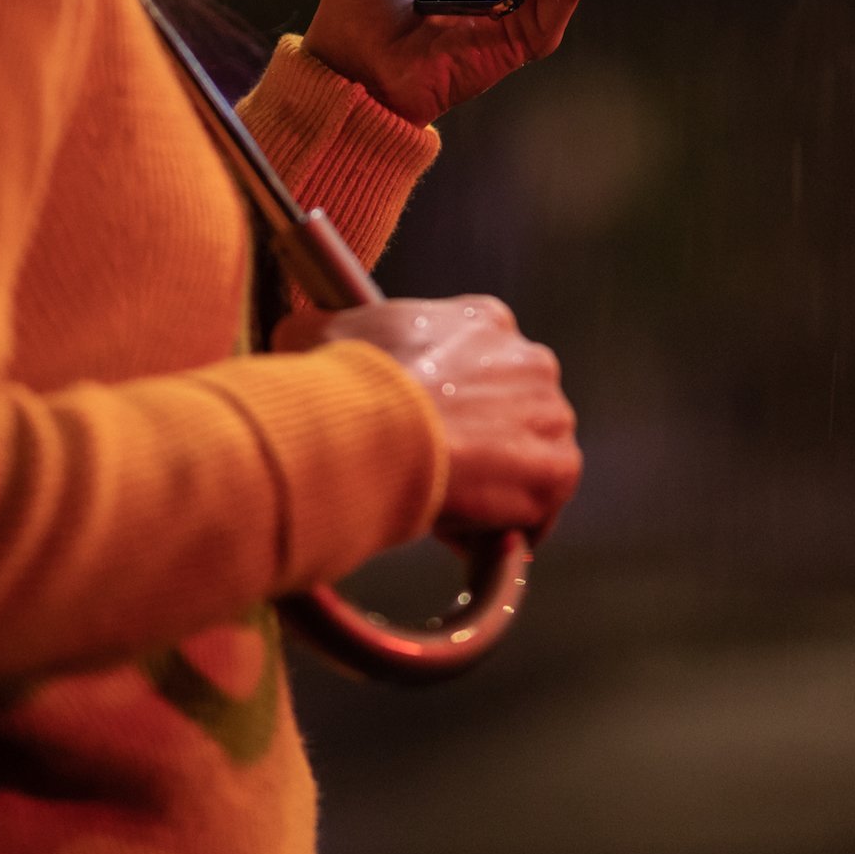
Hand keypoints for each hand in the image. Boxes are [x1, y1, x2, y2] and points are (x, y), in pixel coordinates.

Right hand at [278, 296, 580, 539]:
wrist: (371, 430)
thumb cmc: (343, 385)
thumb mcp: (316, 334)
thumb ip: (321, 331)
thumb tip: (297, 333)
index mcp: (485, 322)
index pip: (482, 368)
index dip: (451, 407)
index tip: (422, 435)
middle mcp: (531, 359)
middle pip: (513, 412)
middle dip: (478, 444)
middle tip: (431, 473)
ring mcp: (550, 415)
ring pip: (528, 460)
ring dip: (493, 488)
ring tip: (442, 506)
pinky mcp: (557, 469)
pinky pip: (537, 509)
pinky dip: (504, 528)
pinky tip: (461, 532)